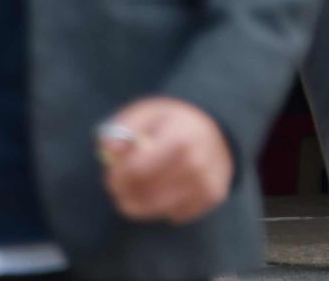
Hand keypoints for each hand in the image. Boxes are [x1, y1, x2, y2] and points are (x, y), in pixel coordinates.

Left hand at [99, 96, 233, 223]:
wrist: (219, 129)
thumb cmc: (175, 121)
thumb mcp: (149, 113)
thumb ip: (125, 128)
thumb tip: (109, 150)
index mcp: (179, 138)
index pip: (136, 170)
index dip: (117, 175)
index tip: (111, 174)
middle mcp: (196, 163)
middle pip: (144, 194)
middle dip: (124, 193)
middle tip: (119, 186)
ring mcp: (206, 183)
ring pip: (156, 209)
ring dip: (140, 203)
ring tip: (137, 188)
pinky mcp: (212, 197)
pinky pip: (174, 214)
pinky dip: (163, 207)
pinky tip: (164, 190)